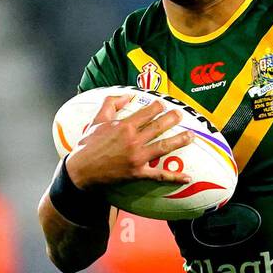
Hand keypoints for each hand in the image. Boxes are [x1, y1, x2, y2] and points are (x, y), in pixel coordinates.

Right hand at [66, 95, 191, 187]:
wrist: (81, 170)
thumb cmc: (88, 144)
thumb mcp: (97, 119)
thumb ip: (111, 103)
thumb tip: (127, 96)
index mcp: (124, 125)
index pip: (147, 112)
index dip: (157, 107)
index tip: (163, 104)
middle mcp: (133, 140)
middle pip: (158, 126)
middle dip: (172, 119)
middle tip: (181, 115)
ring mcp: (137, 157)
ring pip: (163, 147)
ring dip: (179, 141)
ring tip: (191, 136)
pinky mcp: (138, 173)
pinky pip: (160, 175)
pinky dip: (174, 177)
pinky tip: (188, 177)